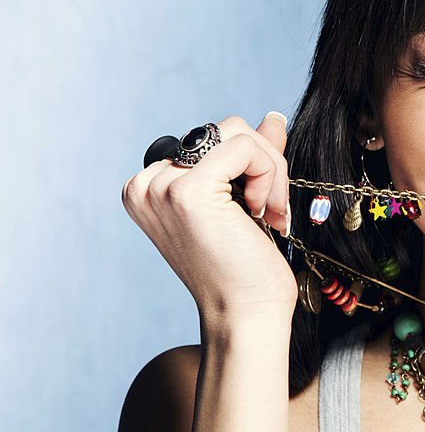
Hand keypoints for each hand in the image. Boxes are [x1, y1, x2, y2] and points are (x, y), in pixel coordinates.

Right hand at [122, 113, 296, 329]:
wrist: (246, 313)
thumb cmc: (247, 266)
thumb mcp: (247, 198)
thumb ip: (253, 157)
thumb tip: (272, 117)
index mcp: (148, 186)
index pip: (211, 138)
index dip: (250, 165)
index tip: (261, 209)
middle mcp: (145, 184)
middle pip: (224, 130)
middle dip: (263, 165)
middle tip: (272, 212)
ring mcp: (161, 186)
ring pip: (238, 134)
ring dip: (270, 172)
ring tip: (271, 214)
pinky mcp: (188, 190)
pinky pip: (245, 148)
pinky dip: (270, 176)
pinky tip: (266, 213)